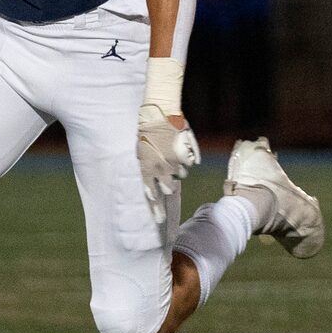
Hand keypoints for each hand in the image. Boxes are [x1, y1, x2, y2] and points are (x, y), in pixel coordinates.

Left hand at [137, 104, 200, 224]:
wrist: (158, 112)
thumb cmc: (147, 130)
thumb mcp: (141, 151)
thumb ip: (147, 168)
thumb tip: (153, 182)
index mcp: (147, 168)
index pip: (151, 194)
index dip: (156, 209)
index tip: (160, 220)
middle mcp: (161, 167)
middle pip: (168, 188)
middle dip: (169, 186)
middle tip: (168, 180)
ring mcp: (175, 161)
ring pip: (181, 174)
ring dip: (178, 169)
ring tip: (172, 154)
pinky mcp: (187, 153)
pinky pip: (190, 163)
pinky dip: (188, 158)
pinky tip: (181, 147)